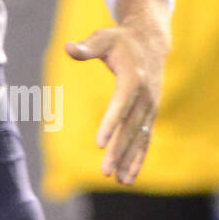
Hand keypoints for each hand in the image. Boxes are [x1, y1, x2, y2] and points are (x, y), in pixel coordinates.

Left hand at [64, 0, 169, 184]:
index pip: (121, 104)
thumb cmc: (119, 41)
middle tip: (105, 171)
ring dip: (130, 159)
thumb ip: (86, 46)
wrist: (150, 42)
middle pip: (130, 127)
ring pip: (140, 137)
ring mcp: (150, 106)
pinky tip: (129, 175)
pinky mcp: (150, 114)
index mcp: (132, 78)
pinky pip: (145, 139)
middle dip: (119, 150)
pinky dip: (138, 157)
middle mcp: (145, 96)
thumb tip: (68, 47)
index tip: (99, 144)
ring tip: (120, 181)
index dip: (111, 124)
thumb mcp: (102, 38)